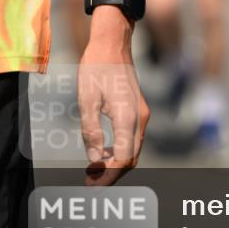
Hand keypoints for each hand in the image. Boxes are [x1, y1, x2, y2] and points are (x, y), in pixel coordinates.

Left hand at [78, 7, 149, 185]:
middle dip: (112, 174)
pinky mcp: (139, 110)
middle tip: (89, 182)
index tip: (89, 184)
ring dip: (116, 163)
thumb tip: (94, 160)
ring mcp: (142, 114)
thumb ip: (91, 133)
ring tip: (93, 170)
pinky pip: (133, 138)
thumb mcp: (87, 100)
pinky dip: (120, 151)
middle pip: (131, 158)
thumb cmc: (97, 68)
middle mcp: (140, 118)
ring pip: (133, 149)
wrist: (113, 42)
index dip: (107, 176)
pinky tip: (103, 152)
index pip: (123, 159)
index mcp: (128, 118)